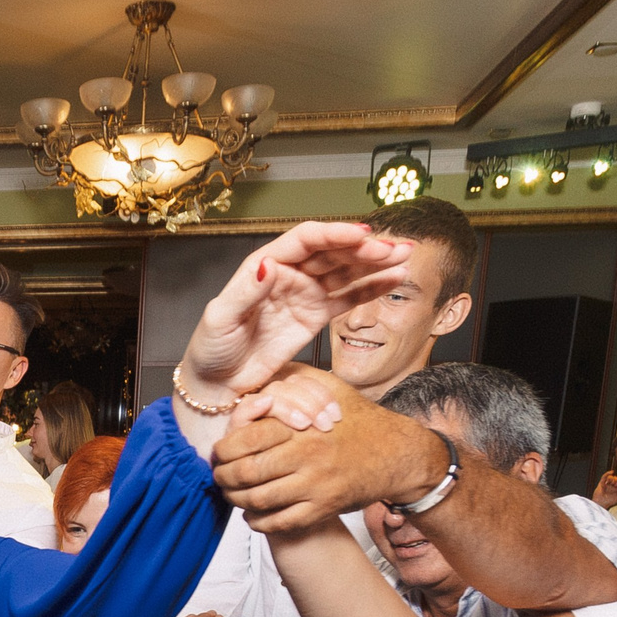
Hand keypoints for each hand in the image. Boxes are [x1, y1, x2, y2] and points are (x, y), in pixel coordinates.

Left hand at [180, 222, 413, 395]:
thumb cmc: (211, 348)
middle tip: (395, 248)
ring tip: (405, 256)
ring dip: (375, 263)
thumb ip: (246, 291)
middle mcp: (289, 274)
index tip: (363, 235)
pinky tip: (393, 278)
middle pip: (332, 252)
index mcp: (264, 265)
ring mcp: (304, 294)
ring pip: (345, 271)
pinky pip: (347, 298)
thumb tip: (267, 265)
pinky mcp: (315, 316)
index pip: (306, 240)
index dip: (335, 235)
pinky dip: (371, 288)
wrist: (217, 382)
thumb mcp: (221, 317)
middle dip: (364, 248)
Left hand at [210, 368, 455, 533]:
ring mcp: (315, 485)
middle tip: (218, 475)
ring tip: (230, 493)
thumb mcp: (331, 389)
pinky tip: (252, 515)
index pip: (247, 438)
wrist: (398, 455)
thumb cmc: (360, 420)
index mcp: (303, 426)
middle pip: (247, 472)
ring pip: (259, 500)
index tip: (219, 451)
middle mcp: (307, 456)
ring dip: (236, 500)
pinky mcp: (324, 508)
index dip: (224, 448)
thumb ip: (295, 382)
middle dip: (224, 476)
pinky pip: (280, 522)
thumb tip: (260, 379)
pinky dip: (259, 522)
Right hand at [592, 469, 616, 507]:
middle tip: (615, 485)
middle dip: (616, 481)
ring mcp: (606, 484)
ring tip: (612, 483)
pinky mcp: (601, 483)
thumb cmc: (610, 501)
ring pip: (610, 478)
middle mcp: (611, 486)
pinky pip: (604, 476)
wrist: (602, 503)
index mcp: (615, 489)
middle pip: (615, 480)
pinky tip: (612, 472)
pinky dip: (608, 473)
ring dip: (613, 479)